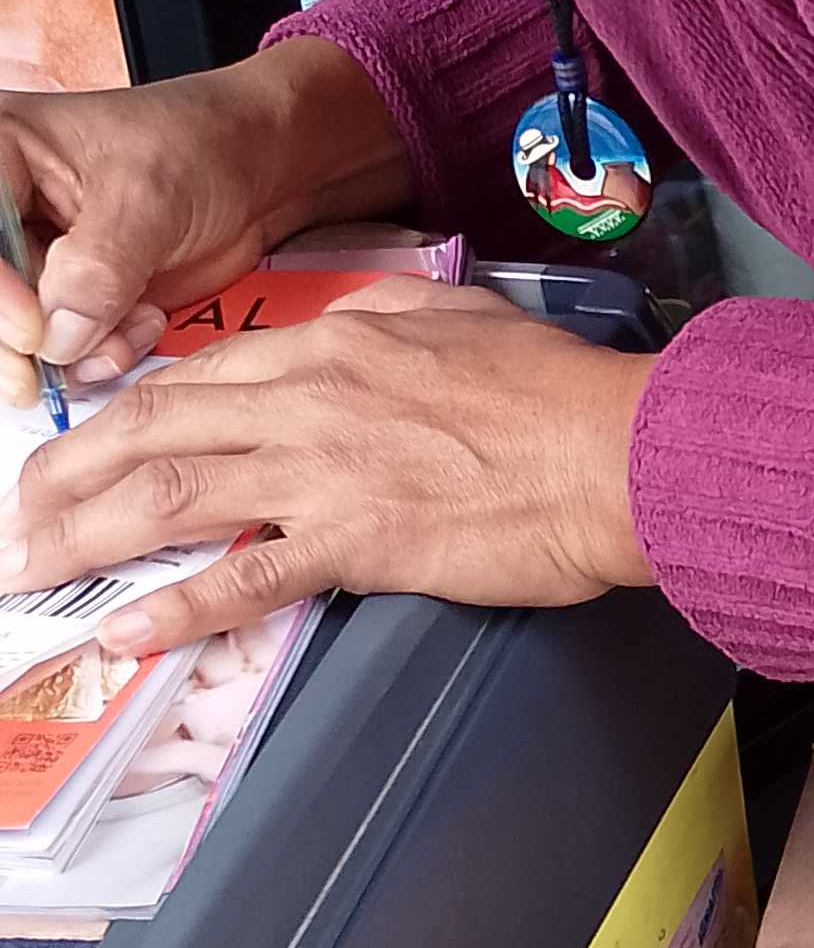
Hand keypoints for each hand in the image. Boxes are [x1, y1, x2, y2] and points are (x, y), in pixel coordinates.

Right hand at [0, 40, 412, 386]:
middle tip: (46, 374)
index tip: (32, 329)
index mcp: (0, 153)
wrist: (263, 168)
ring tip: (128, 328)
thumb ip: (97, 266)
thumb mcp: (148, 195)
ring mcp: (38, 257)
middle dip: (20, 340)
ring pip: (20, 332)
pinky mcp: (73, 297)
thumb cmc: (203, 145)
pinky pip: (62, 348)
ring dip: (70, 350)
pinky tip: (142, 322)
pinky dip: (99, 353)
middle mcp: (7, 208)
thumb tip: (56, 334)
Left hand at [0, 284, 655, 647]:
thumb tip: (345, 328)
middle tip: (16, 514)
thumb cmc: (558, 390)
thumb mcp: (459, 317)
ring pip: (171, 496)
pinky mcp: (359, 542)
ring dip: (85, 534)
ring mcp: (325, 473)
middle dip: (65, 474)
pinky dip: (175, 607)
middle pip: (152, 430)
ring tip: (28, 567)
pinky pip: (245, 579)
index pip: (194, 376)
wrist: (619, 451)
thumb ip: (386, 320)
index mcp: (332, 343)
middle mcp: (309, 402)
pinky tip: (124, 629)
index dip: (121, 413)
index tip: (79, 446)